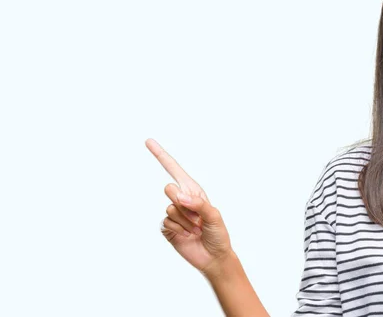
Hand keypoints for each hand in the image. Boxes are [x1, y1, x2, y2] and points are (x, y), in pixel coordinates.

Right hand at [146, 138, 232, 277]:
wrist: (214, 257)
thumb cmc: (218, 234)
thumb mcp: (214, 216)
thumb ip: (198, 204)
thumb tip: (179, 196)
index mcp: (193, 190)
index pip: (174, 169)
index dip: (161, 155)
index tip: (148, 141)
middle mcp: (181, 199)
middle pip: (169, 188)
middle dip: (183, 202)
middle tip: (197, 217)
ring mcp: (173, 213)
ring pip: (169, 208)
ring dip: (186, 220)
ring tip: (196, 229)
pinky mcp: (168, 228)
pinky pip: (166, 222)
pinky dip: (179, 229)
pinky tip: (188, 235)